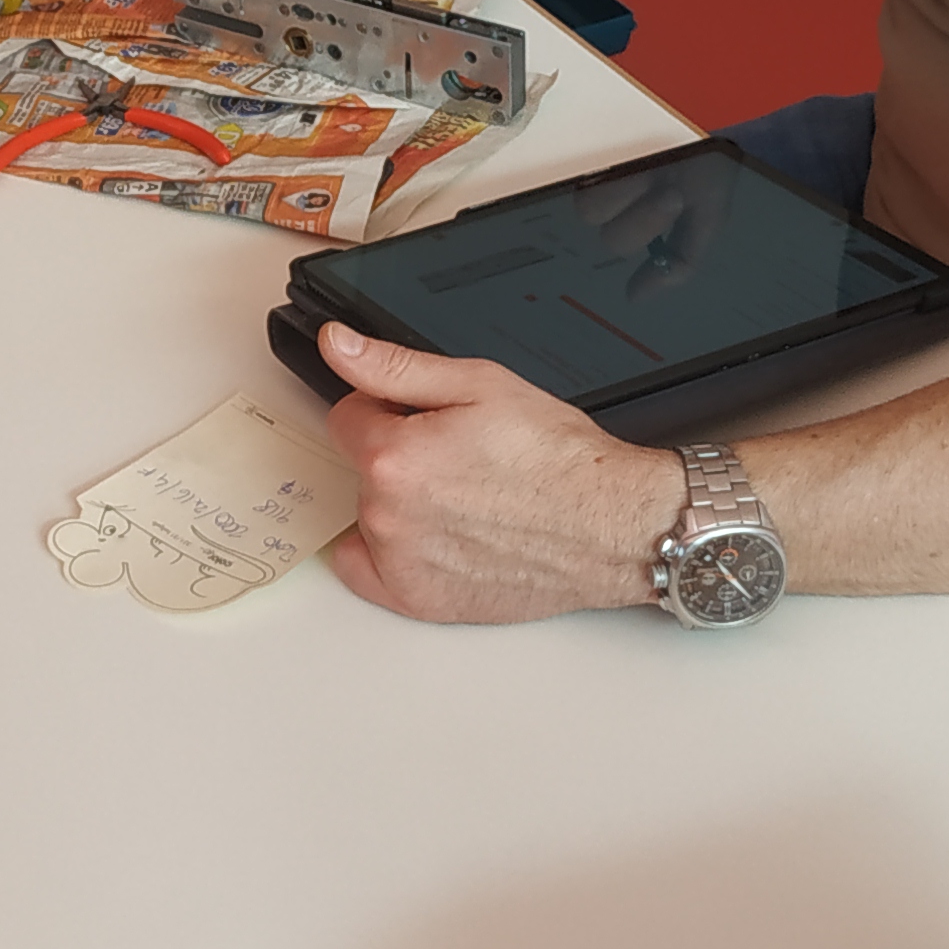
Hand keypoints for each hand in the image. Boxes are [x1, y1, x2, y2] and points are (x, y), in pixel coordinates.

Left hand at [320, 325, 678, 622]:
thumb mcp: (480, 385)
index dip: (387, 410)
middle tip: (460, 460)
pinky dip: (393, 555)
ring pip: (372, 516)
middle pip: (363, 469)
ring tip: (465, 500)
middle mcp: (388, 516)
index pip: (347, 418)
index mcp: (395, 457)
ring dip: (401, 505)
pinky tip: (441, 537)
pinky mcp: (420, 601)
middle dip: (399, 457)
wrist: (610, 525)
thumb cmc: (559, 459)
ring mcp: (402, 564)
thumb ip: (395, 367)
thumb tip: (338, 347)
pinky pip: (371, 572)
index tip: (426, 420)